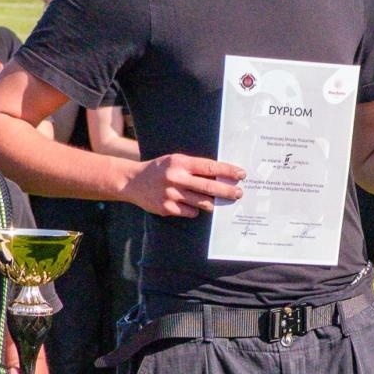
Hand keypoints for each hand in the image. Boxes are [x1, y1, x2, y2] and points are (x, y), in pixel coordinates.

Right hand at [123, 153, 244, 217]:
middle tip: (239, 193)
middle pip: (209, 187)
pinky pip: (190, 212)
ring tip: (221, 203)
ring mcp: (171, 194)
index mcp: (180, 163)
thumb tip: (221, 175)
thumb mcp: (176, 161)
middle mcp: (176, 178)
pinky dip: (195, 210)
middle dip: (227, 191)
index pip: (210, 167)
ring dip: (214, 204)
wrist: (131, 181)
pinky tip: (195, 207)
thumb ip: (195, 167)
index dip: (228, 171)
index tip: (241, 174)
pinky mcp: (166, 208)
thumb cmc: (159, 169)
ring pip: (202, 202)